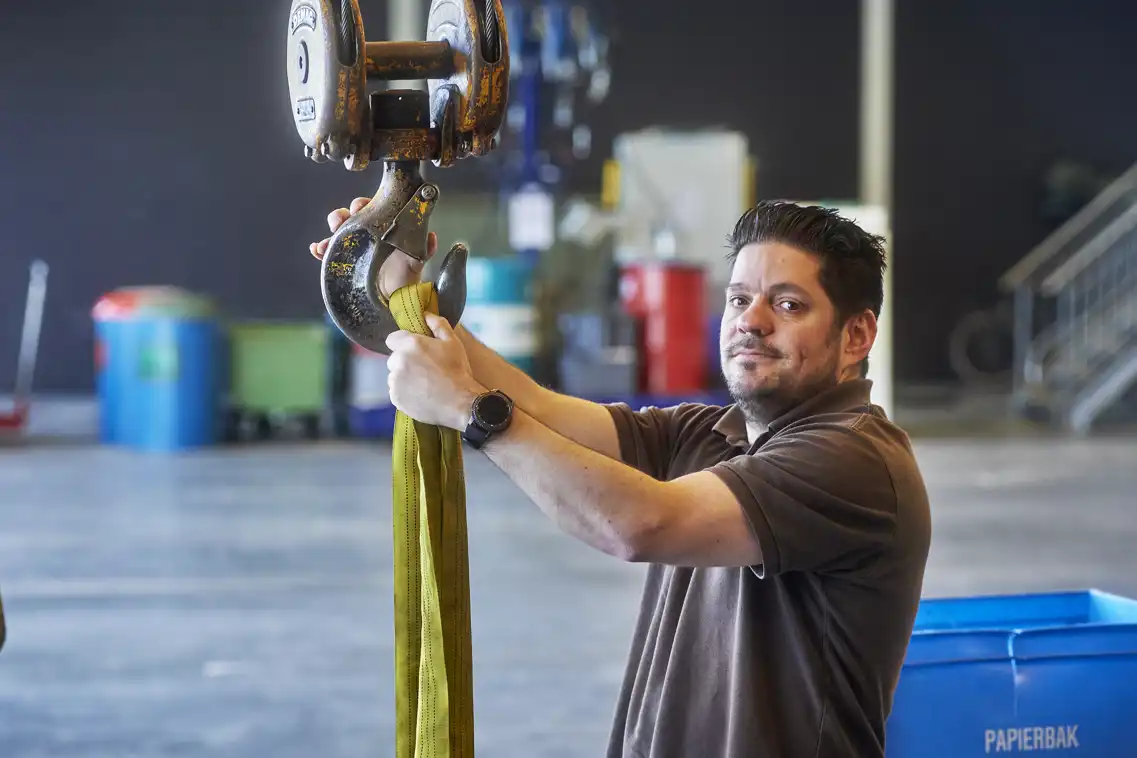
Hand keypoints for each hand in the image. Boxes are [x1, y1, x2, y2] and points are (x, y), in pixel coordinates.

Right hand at [310, 196, 438, 299]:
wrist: (395, 303)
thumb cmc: (405, 279)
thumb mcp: (416, 261)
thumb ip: (424, 249)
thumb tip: (431, 237)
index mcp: (382, 229)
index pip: (370, 209)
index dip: (362, 204)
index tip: (360, 206)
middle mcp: (366, 237)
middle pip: (349, 217)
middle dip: (341, 215)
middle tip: (341, 221)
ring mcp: (353, 250)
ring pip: (336, 233)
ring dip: (329, 232)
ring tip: (327, 241)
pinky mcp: (343, 265)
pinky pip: (327, 254)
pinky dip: (320, 249)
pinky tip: (316, 250)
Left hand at [386, 312, 485, 430]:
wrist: (460, 403)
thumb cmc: (458, 370)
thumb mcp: (453, 342)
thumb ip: (437, 324)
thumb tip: (425, 314)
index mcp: (410, 344)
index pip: (392, 339)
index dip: (404, 344)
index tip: (416, 352)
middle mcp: (398, 361)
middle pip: (394, 358)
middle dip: (405, 362)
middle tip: (424, 370)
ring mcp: (394, 381)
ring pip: (395, 376)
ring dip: (404, 378)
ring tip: (424, 385)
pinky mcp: (395, 397)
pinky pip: (396, 392)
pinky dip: (405, 393)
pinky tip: (421, 395)